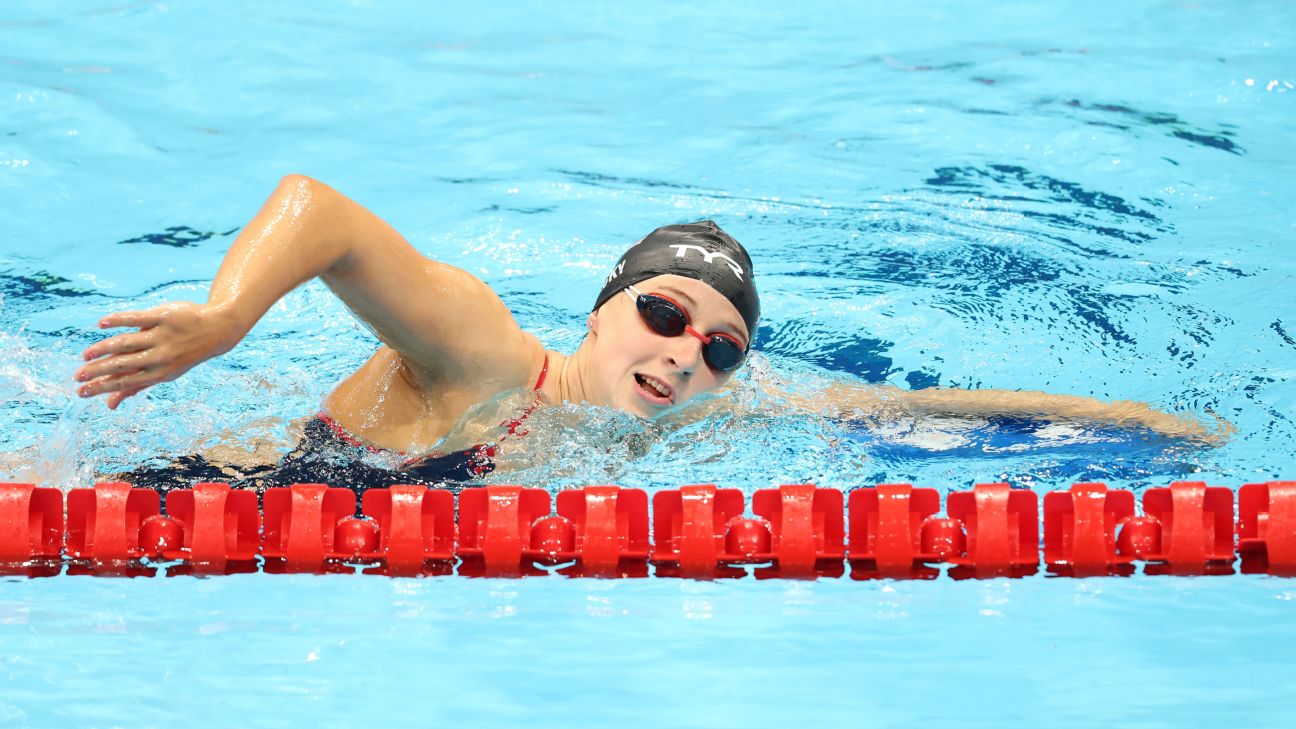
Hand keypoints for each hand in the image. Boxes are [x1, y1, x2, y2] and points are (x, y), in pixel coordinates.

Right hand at [75, 302, 241, 408]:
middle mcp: (160, 356)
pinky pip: (136, 318)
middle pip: (123, 364)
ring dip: (103, 348)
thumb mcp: (165, 373)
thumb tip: (110, 405)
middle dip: (98, 371)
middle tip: (77, 377)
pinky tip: (101, 324)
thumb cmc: (185, 353)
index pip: (126, 382)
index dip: (102, 388)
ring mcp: (162, 336)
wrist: (217, 329)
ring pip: (126, 343)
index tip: (81, 392)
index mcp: (160, 373)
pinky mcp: (163, 316)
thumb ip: (136, 386)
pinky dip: (117, 320)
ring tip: (85, 355)